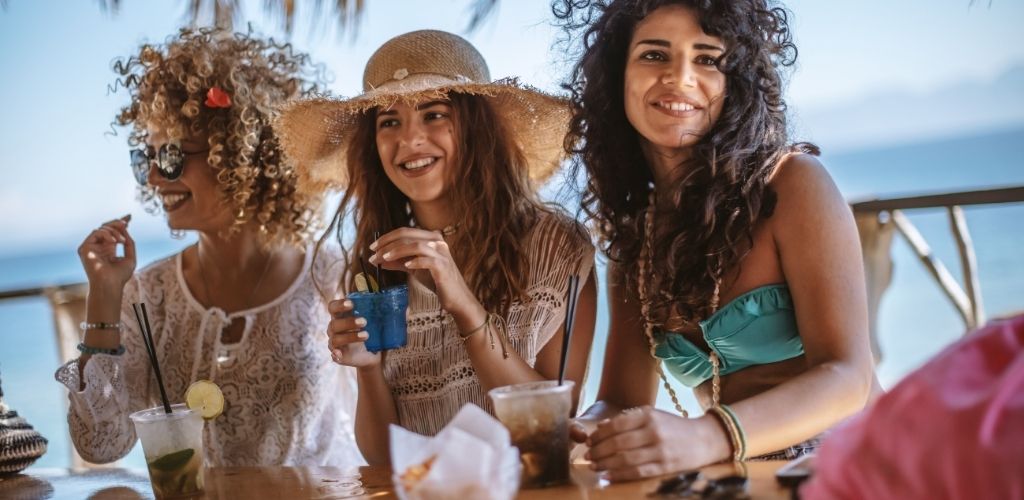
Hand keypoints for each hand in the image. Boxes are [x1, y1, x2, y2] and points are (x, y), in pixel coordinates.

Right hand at [78, 215, 135, 292]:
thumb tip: (126, 229)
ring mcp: (91, 247)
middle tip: (126, 223)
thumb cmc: (120, 276)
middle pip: (106, 228)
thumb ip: (129, 243)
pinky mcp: (85, 247)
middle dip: (117, 223)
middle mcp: (98, 247)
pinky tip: (114, 242)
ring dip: (114, 231)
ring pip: (102, 229)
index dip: (120, 224)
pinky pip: (96, 232)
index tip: (129, 217)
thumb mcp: (130, 257)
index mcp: (108, 249)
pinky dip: (107, 234)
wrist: (110, 285)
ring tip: (121, 241)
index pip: (112, 233)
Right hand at [327, 297, 381, 368]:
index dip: (339, 305)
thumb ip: (383, 314)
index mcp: (341, 317)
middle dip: (349, 322)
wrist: (372, 354)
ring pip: (336, 339)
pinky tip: (340, 353)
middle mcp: (334, 328)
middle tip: (364, 321)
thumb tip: (404, 309)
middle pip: (334, 323)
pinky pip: (334, 355)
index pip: (333, 307)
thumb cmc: (372, 332)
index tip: (351, 303)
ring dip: (350, 336)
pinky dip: (336, 354)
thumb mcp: (376, 322)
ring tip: (366, 335)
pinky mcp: (338, 356)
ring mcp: (334, 342)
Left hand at [370, 228, 477, 317]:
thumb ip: (398, 262)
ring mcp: (441, 253)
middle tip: (374, 253)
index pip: (405, 231)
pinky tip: (406, 266)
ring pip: (416, 245)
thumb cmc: (435, 281)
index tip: (372, 247)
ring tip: (384, 259)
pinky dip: (415, 262)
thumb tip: (378, 260)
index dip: (387, 238)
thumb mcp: (414, 269)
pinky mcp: (443, 266)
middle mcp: (437, 241)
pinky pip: (427, 260)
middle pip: (408, 235)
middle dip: (387, 244)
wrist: (456, 298)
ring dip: (397, 251)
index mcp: (430, 238)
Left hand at [585, 406, 721, 481]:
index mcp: (648, 416)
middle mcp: (653, 432)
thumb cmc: (674, 427)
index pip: (616, 425)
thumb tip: (601, 427)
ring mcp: (660, 450)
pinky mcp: (665, 467)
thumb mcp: (653, 415)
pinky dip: (620, 475)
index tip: (588, 440)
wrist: (704, 439)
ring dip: (605, 464)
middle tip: (587, 455)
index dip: (599, 434)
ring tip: (594, 466)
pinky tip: (608, 476)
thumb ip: (628, 419)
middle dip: (598, 450)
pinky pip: (638, 472)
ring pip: (625, 459)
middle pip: (618, 443)